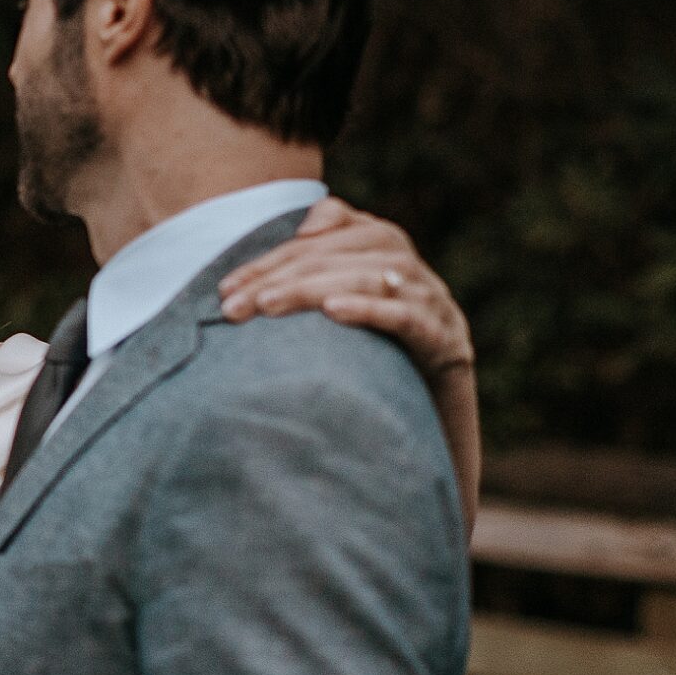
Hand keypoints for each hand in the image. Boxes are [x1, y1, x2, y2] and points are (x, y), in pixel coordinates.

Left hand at [219, 196, 480, 520]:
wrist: (433, 436)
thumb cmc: (374, 375)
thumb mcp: (335, 326)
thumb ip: (307, 285)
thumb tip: (263, 262)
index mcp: (385, 254)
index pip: (323, 238)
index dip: (271, 258)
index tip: (226, 289)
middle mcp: (413, 273)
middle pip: (344, 253)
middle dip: (283, 275)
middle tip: (237, 305)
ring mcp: (436, 305)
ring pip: (375, 276)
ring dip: (316, 287)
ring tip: (270, 304)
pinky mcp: (449, 344)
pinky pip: (410, 317)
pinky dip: (371, 310)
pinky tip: (333, 311)